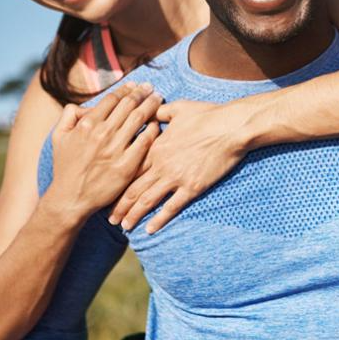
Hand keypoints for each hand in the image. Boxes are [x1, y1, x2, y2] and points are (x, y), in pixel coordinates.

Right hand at [48, 83, 160, 223]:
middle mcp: (102, 133)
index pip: (112, 99)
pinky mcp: (127, 165)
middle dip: (142, 93)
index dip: (126, 90)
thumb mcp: (58, 137)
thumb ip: (68, 116)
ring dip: (151, 106)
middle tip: (151, 88)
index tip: (135, 86)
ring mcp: (115, 149)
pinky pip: (145, 141)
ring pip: (138, 119)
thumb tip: (82, 105)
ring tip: (158, 99)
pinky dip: (152, 129)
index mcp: (87, 124)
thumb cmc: (65, 167)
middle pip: (128, 105)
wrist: (70, 198)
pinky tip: (157, 124)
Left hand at [110, 100, 247, 232]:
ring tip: (124, 227)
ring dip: (134, 215)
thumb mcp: (179, 109)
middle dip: (119, 205)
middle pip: (133, 188)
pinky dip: (159, 220)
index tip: (108, 191)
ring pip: (147, 200)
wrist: (230, 127)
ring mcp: (176, 178)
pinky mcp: (192, 187)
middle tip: (109, 218)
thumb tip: (151, 110)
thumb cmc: (207, 115)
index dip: (117, 181)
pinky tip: (150, 230)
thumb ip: (161, 113)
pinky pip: (171, 207)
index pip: (130, 168)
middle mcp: (161, 165)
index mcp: (156, 147)